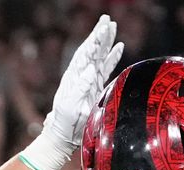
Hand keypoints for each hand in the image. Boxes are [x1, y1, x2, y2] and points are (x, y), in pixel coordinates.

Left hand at [20, 14, 122, 169]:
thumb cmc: (65, 123)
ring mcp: (90, 81)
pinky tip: (119, 47)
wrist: (64, 135)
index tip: (103, 28)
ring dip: (106, 42)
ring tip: (113, 27)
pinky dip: (112, 58)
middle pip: (92, 51)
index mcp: (75, 77)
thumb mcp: (71, 106)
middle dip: (100, 35)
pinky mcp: (96, 88)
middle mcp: (82, 76)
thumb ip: (80, 88)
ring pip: (100, 57)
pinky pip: (106, 69)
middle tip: (107, 20)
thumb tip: (90, 70)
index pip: (86, 54)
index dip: (95, 40)